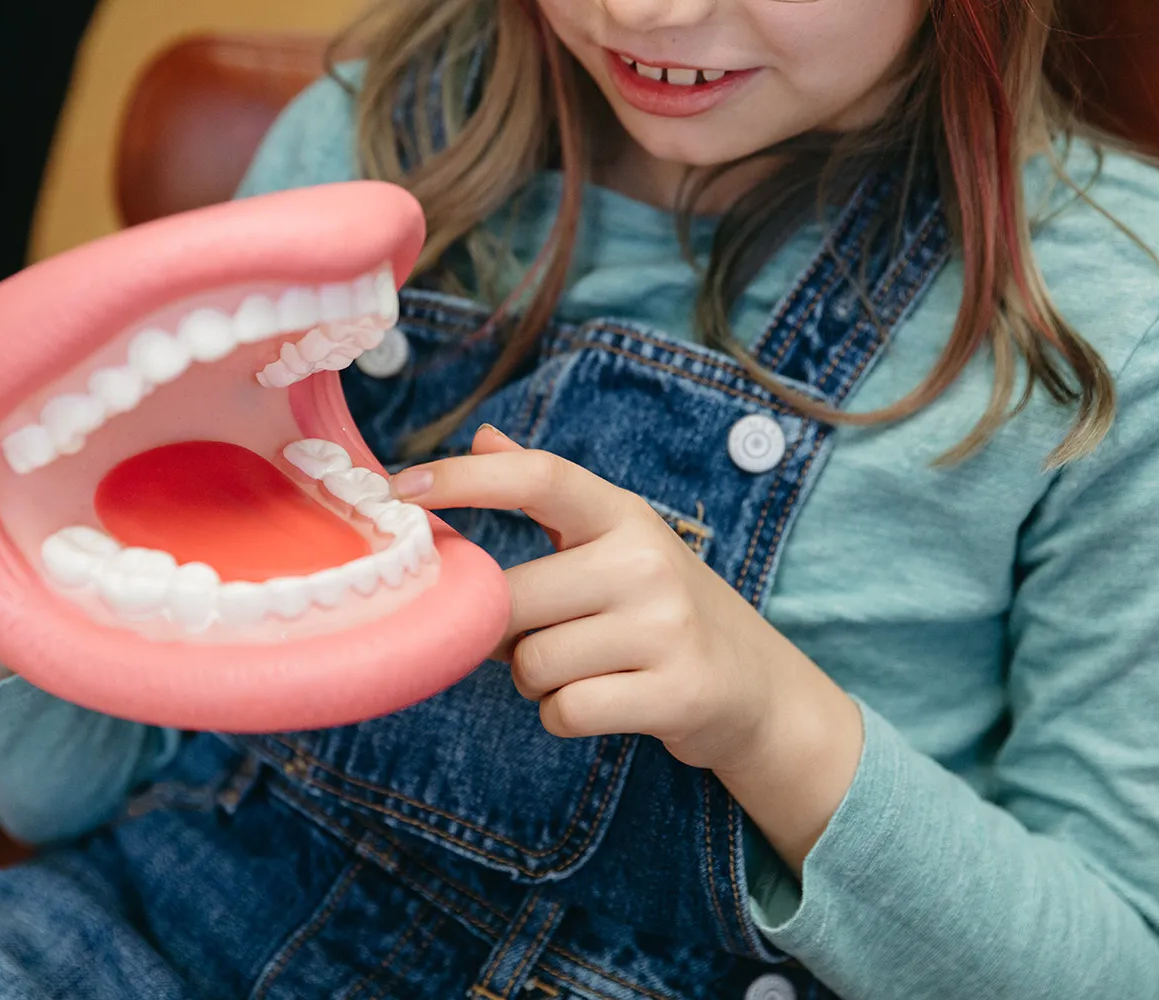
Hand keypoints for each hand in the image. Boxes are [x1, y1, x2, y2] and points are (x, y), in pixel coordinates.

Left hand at [390, 425, 865, 871]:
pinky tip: (603, 701)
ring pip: (532, 664)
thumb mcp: (618, 540)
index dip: (466, 477)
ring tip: (584, 667)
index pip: (540, 477)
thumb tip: (484, 435)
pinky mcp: (676, 692)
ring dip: (536, 679)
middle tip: (540, 636)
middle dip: (503, 632)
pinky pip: (565, 710)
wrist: (756, 686)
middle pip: (512, 599)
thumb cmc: (661, 608)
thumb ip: (549, 496)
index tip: (402, 487)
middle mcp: (646, 561)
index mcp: (624, 515)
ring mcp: (666, 627)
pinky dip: (565, 715)